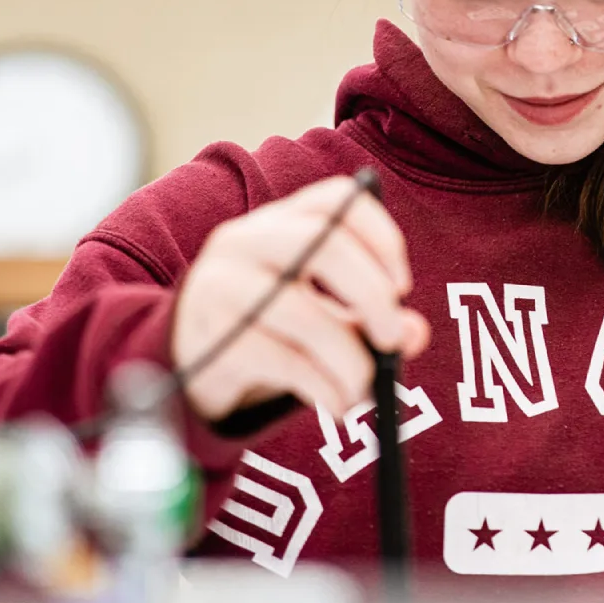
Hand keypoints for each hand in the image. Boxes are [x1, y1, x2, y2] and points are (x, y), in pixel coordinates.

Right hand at [171, 176, 429, 422]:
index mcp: (281, 221)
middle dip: (371, 295)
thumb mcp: (324, 314)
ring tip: (363, 388)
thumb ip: (372, 319)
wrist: (188, 360)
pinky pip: (281, 359)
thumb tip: (415, 333)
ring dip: (348, 359)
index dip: (381, 236)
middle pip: (324, 245)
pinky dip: (322, 386)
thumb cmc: (270, 327)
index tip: (402, 286)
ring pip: (302, 312)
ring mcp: (223, 285)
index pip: (338, 200)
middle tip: (392, 338)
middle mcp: (247, 240)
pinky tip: (335, 403)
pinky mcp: (214, 336)